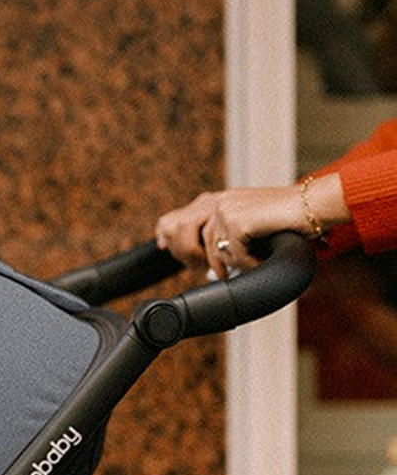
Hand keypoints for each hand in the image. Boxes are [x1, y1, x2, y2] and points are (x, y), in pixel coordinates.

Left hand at [155, 185, 307, 277]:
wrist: (313, 207)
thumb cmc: (288, 222)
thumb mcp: (250, 229)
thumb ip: (227, 239)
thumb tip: (208, 268)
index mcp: (221, 201)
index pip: (181, 217)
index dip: (168, 233)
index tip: (160, 243)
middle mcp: (220, 201)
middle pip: (189, 239)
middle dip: (199, 260)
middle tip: (215, 274)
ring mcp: (227, 209)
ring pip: (215, 252)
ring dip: (235, 262)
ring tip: (255, 257)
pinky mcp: (236, 221)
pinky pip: (233, 255)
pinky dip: (249, 261)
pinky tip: (262, 254)